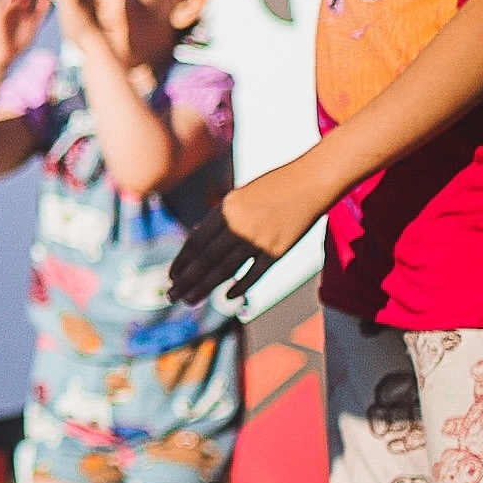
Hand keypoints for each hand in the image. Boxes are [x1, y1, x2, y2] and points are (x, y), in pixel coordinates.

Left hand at [167, 156, 340, 303]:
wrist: (311, 181)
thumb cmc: (274, 186)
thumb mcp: (239, 196)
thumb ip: (220, 218)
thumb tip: (196, 236)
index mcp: (224, 210)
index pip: (195, 243)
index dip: (181, 262)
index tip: (171, 277)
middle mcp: (237, 226)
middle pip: (205, 260)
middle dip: (186, 281)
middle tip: (172, 297)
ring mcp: (258, 239)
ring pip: (225, 270)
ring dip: (205, 288)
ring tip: (190, 301)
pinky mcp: (278, 250)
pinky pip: (254, 274)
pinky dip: (240, 287)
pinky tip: (227, 298)